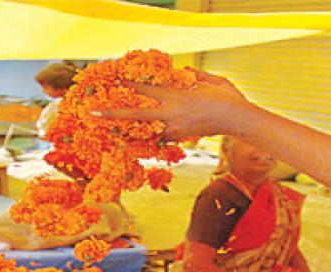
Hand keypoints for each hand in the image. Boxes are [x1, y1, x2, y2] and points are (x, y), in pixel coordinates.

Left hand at [95, 68, 251, 139]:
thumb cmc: (227, 97)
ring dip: (123, 131)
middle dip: (112, 114)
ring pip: (142, 132)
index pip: (145, 90)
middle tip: (91, 113)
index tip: (111, 81)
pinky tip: (130, 141)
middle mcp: (171, 115)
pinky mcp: (179, 139)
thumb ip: (194, 76)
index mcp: (176, 97)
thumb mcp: (210, 80)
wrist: (239, 121)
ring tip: (106, 131)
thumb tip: (182, 71)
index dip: (127, 85)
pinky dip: (143, 139)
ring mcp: (174, 130)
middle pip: (135, 115)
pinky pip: (156, 139)